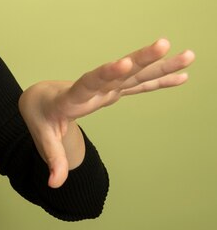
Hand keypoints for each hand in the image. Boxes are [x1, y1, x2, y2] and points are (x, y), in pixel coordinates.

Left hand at [19, 38, 194, 187]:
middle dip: (140, 59)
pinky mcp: (114, 91)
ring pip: (134, 75)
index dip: (105, 74)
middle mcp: (91, 88)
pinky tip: (183, 75)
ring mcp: (105, 88)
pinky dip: (159, 80)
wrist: (40, 98)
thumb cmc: (40, 115)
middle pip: (117, 73)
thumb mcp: (42, 137)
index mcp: (71, 97)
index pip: (88, 84)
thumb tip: (53, 184)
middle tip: (163, 45)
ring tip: (188, 56)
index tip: (123, 63)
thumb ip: (52, 159)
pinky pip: (139, 85)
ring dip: (159, 65)